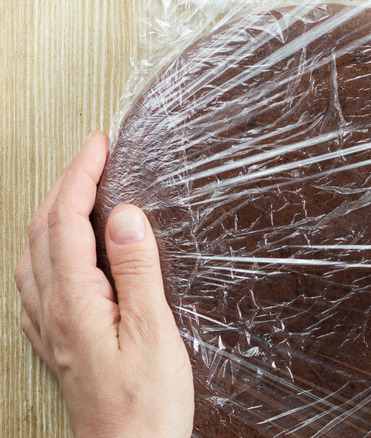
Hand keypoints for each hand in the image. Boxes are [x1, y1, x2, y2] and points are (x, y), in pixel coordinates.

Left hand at [13, 132, 193, 436]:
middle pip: (43, 232)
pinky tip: (56, 256)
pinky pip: (35, 282)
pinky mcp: (57, 343)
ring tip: (75, 192)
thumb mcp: (153, 333)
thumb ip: (137, 272)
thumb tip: (125, 216)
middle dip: (64, 184)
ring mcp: (50, 328)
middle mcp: (52, 311)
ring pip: (34, 254)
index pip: (68, 222)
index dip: (81, 176)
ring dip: (52, 214)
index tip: (97, 145)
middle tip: (91, 157)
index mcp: (75, 302)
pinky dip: (45, 250)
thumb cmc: (146, 404)